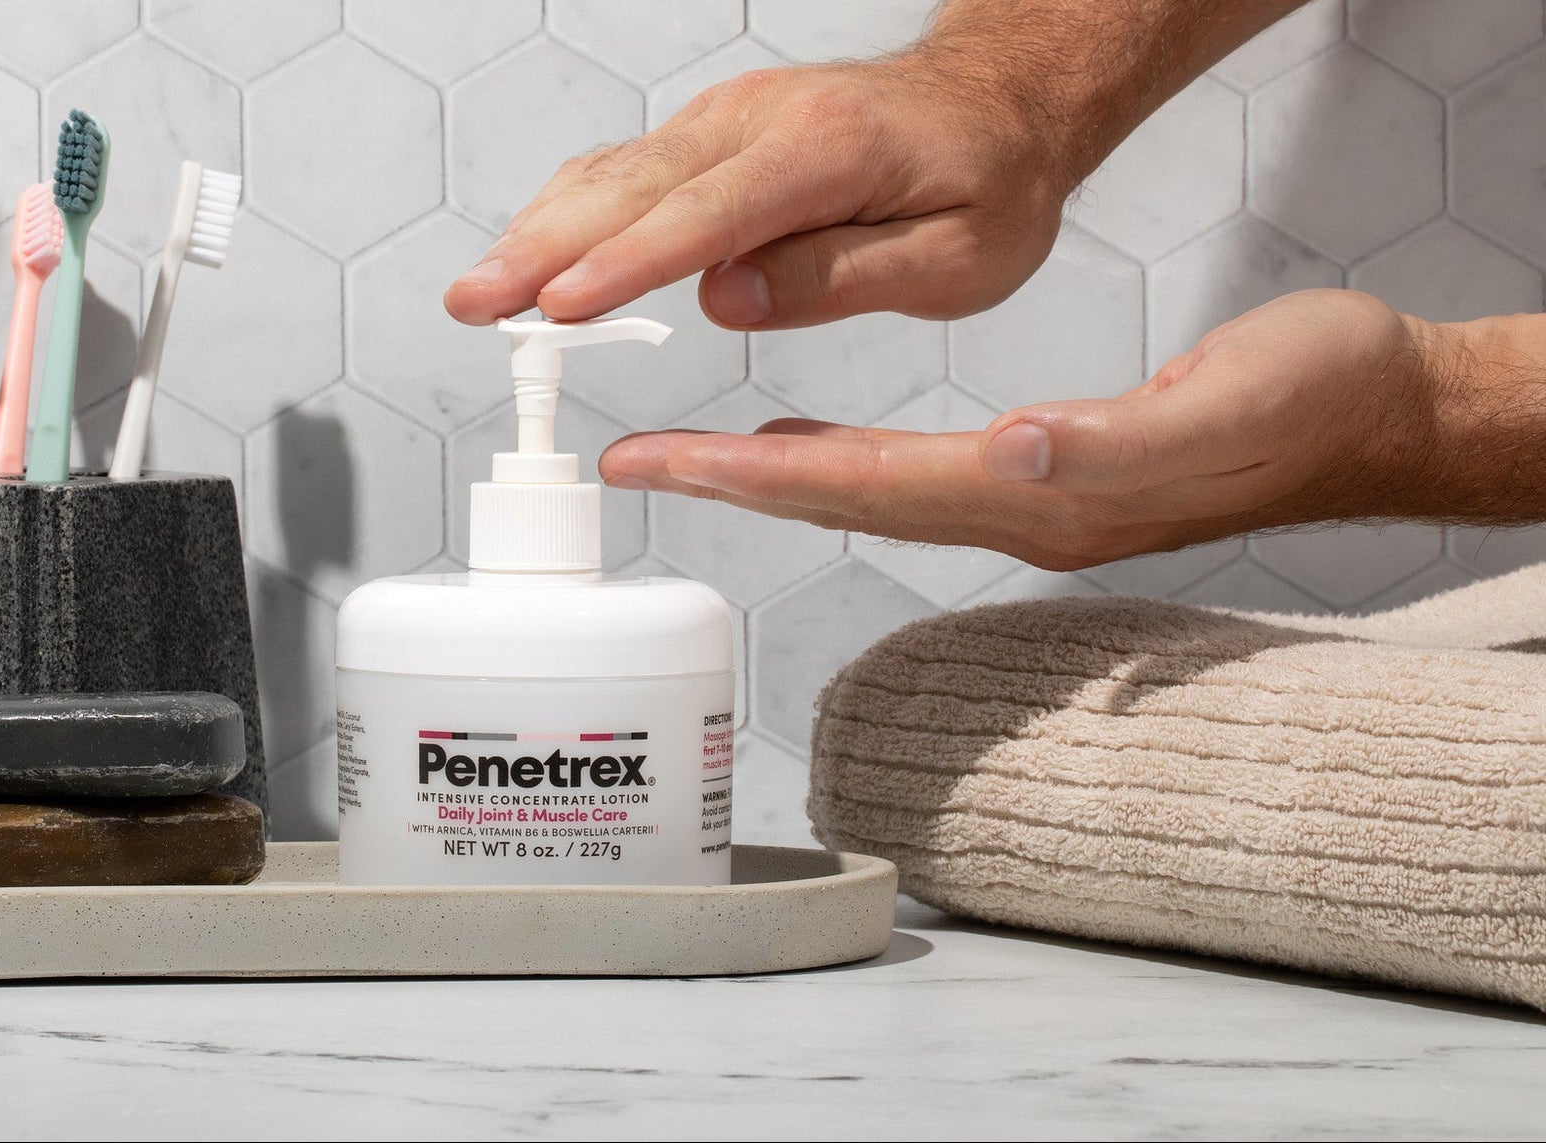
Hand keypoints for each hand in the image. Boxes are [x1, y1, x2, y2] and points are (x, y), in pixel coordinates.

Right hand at [443, 56, 1072, 330]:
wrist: (997, 103)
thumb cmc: (987, 183)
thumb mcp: (959, 258)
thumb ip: (841, 278)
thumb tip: (728, 299)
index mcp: (826, 151)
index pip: (707, 215)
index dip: (626, 264)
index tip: (560, 306)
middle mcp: (759, 120)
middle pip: (633, 189)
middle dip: (543, 250)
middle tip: (476, 304)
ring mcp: (727, 119)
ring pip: (613, 174)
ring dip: (538, 232)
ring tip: (479, 292)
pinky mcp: (710, 132)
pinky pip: (625, 170)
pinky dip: (567, 212)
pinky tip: (527, 254)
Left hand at [599, 290, 1476, 569]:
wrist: (1377, 416)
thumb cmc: (1312, 396)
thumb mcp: (1227, 401)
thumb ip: (1115, 440)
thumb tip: (1011, 454)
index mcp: (1050, 497)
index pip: (869, 487)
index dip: (757, 477)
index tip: (661, 462)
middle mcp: (1025, 513)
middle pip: (846, 502)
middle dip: (728, 487)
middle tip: (629, 467)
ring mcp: (1035, 506)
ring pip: (871, 494)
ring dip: (771, 481)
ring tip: (687, 462)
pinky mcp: (1049, 483)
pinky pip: (913, 481)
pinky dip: (842, 466)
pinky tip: (806, 452)